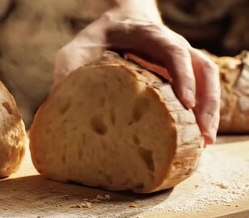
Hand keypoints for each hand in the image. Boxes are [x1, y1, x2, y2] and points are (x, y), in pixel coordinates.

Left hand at [54, 12, 219, 144]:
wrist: (113, 26)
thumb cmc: (93, 40)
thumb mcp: (74, 54)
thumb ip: (68, 76)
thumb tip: (57, 112)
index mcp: (147, 36)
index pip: (173, 51)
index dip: (182, 76)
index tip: (186, 103)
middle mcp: (170, 47)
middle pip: (203, 69)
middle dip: (207, 103)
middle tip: (203, 135)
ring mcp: (178, 61)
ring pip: (207, 81)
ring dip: (210, 110)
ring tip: (205, 142)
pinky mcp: (177, 75)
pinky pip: (199, 89)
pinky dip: (201, 111)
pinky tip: (195, 135)